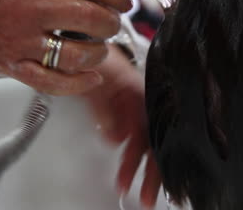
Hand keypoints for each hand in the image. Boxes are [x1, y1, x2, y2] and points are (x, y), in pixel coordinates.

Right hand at [0, 0, 131, 94]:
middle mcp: (28, 11)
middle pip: (86, 17)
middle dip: (110, 22)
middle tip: (112, 23)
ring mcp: (22, 42)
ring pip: (75, 53)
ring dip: (98, 53)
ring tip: (100, 49)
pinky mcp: (16, 66)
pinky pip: (54, 82)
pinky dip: (79, 83)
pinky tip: (91, 77)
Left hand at [84, 45, 161, 207]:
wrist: (83, 48)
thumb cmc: (98, 53)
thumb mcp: (99, 73)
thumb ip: (105, 104)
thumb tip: (115, 136)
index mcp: (145, 92)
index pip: (158, 129)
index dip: (157, 157)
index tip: (151, 180)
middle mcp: (145, 102)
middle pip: (155, 141)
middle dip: (152, 172)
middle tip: (145, 197)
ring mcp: (135, 109)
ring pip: (143, 144)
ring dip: (136, 168)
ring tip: (130, 189)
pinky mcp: (124, 115)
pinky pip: (130, 140)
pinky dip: (128, 158)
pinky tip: (126, 171)